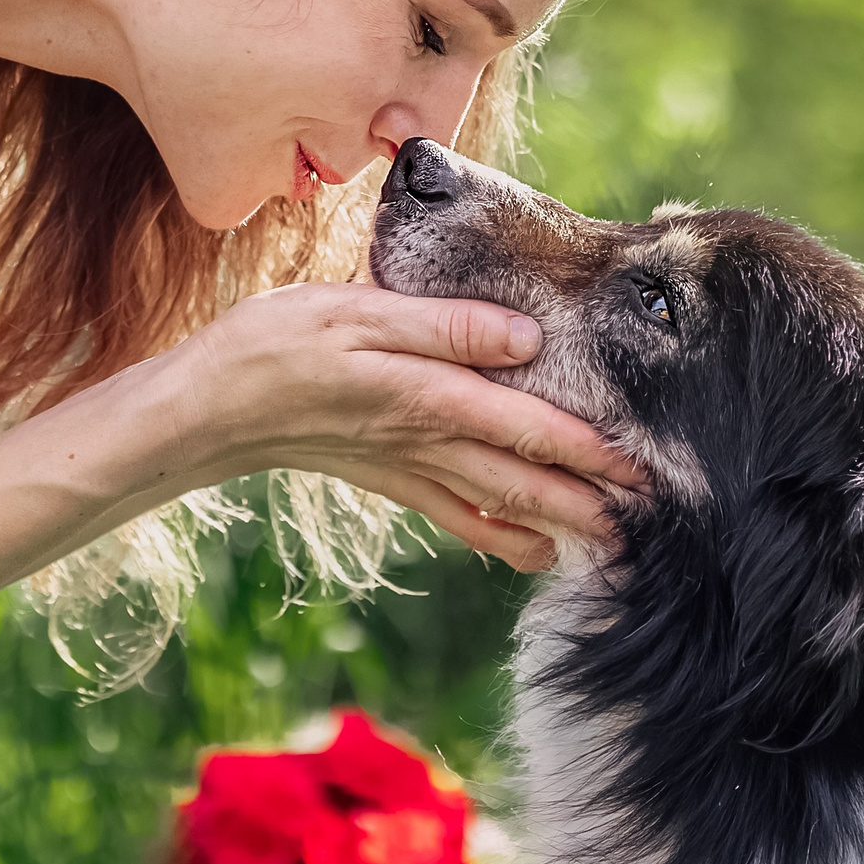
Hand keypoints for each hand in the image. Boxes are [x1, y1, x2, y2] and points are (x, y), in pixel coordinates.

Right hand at [162, 282, 646, 570]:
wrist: (211, 407)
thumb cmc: (279, 343)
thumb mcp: (358, 311)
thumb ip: (445, 324)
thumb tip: (525, 337)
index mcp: (429, 394)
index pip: (530, 427)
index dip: (591, 449)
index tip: (646, 466)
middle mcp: (429, 441)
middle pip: (528, 479)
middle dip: (593, 501)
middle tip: (653, 522)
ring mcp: (410, 466)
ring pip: (501, 504)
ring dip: (559, 525)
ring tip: (612, 545)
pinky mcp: (391, 478)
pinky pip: (458, 517)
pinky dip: (501, 537)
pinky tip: (532, 552)